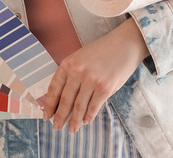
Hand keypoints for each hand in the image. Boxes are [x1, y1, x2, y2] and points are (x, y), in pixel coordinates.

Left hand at [39, 16, 149, 132]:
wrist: (126, 43)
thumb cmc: (103, 50)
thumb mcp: (81, 57)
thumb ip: (72, 74)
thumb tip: (63, 99)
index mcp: (68, 63)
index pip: (54, 89)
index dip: (49, 105)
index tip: (46, 116)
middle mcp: (78, 72)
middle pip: (65, 100)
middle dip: (60, 117)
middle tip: (57, 127)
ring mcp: (91, 80)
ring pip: (79, 107)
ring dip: (74, 121)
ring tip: (72, 129)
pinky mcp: (105, 88)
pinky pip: (93, 107)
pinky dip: (89, 116)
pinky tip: (86, 121)